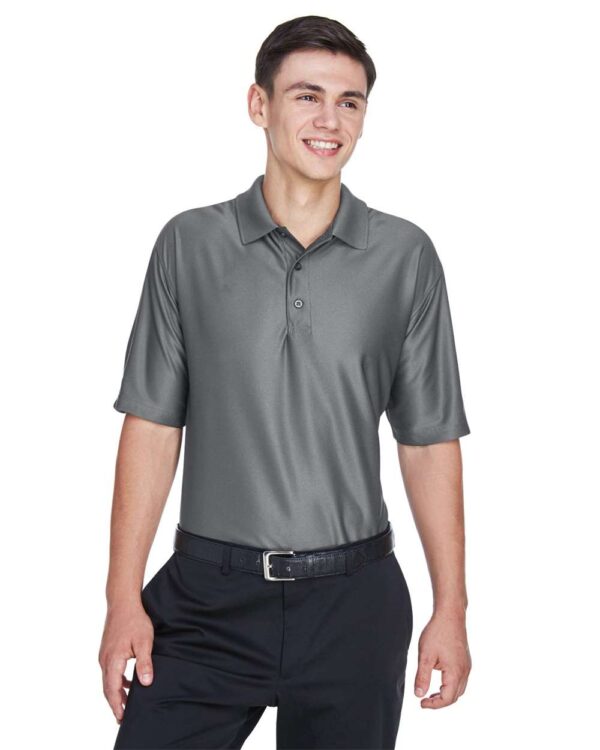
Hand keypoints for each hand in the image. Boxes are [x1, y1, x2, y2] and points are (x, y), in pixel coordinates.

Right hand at [98, 601, 154, 723]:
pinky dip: (116, 681)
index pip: (112, 689)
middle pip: (107, 688)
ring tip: (126, 704)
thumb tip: (146, 682)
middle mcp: (105, 660)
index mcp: (113, 660)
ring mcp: (104, 655)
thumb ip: (144, 663)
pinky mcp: (107, 651)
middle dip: (115, 703)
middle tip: (123, 717)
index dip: (116, 705)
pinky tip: (127, 683)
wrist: (122, 603)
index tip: (121, 717)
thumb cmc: (134, 620)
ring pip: (107, 680)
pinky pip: (109, 671)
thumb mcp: (144, 642)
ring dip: (115, 692)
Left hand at [413, 609, 470, 707]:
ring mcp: (467, 666)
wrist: (450, 615)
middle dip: (440, 702)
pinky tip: (440, 680)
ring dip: (446, 695)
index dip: (433, 705)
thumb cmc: (438, 632)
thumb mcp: (425, 655)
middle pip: (454, 697)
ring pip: (459, 689)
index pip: (446, 699)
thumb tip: (419, 695)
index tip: (421, 703)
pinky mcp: (466, 660)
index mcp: (455, 673)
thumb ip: (422, 677)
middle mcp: (464, 672)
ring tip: (431, 693)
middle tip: (425, 700)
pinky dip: (451, 686)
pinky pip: (461, 680)